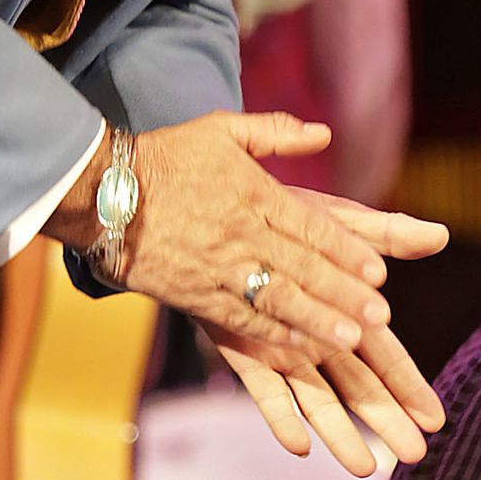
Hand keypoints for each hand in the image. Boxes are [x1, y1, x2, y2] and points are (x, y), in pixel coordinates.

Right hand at [47, 113, 396, 358]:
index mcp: (253, 192)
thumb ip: (275, 133)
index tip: (378, 271)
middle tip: (380, 315)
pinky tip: (301, 349)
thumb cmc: (165, 157)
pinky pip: (241, 320)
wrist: (100, 192)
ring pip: (277, 298)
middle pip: (303, 266)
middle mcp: (241, 232)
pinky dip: (272, 335)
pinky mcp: (197, 294)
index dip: (346, 251)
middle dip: (344, 292)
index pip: (311, 226)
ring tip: (351, 338)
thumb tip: (323, 134)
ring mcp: (219, 267)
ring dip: (317, 320)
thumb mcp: (220, 129)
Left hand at [205, 189, 448, 475]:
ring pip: (318, 399)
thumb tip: (441, 234)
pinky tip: (299, 444)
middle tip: (416, 454)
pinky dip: (280, 416)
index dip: (411, 386)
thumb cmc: (282, 217)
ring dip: (341, 433)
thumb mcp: (338, 222)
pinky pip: (264, 389)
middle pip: (360, 387)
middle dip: (387, 420)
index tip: (436, 419)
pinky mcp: (244, 351)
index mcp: (347, 312)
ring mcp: (283, 350)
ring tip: (364, 469)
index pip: (388, 357)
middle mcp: (319, 339)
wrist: (214, 213)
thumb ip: (385, 234)